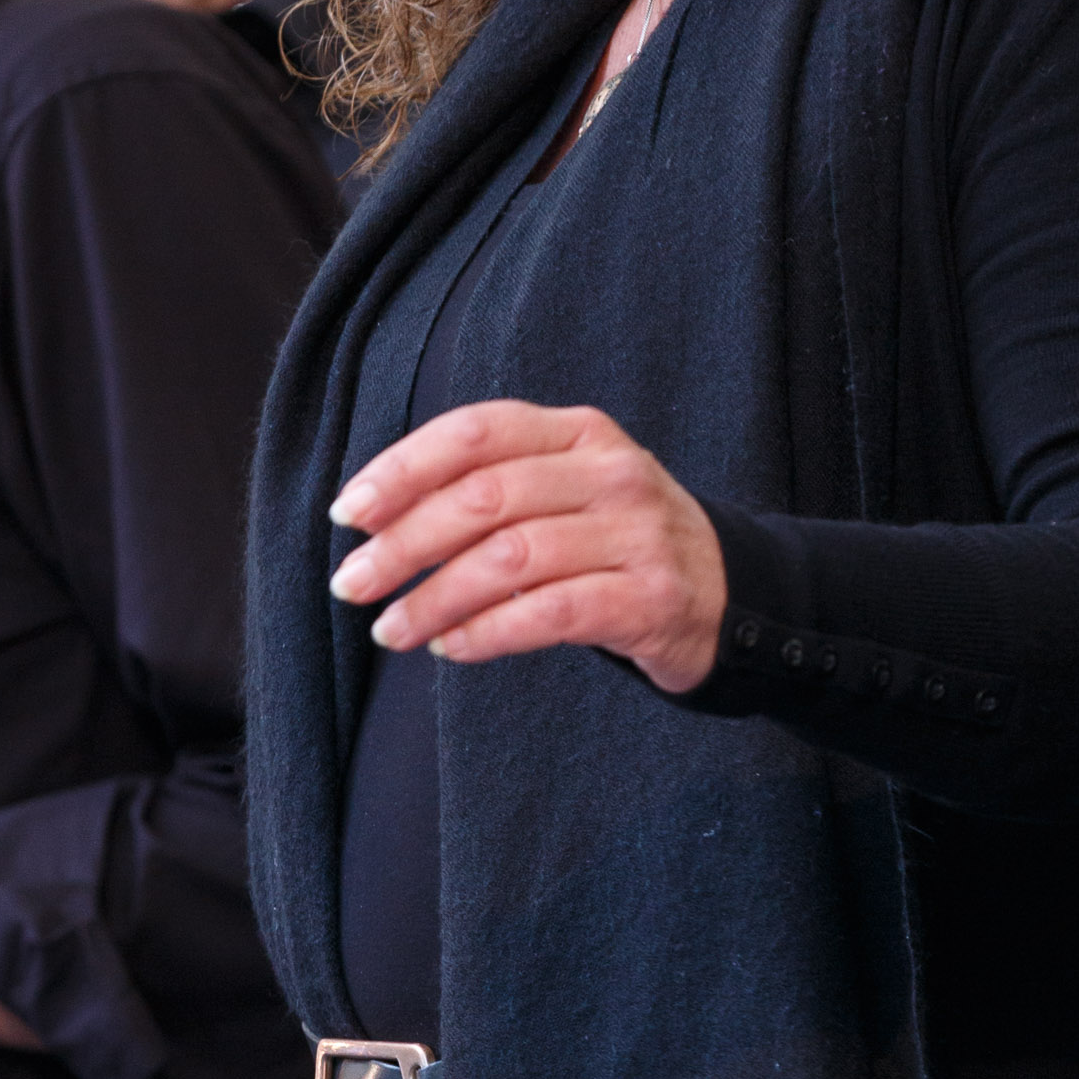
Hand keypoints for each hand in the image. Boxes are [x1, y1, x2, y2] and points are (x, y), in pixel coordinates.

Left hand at [328, 400, 727, 696]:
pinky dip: (487, 632)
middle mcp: (611, 473)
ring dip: (435, 598)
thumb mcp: (566, 489)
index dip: (404, 468)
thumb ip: (491, 486)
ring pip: (511, 559)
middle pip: (485, 497)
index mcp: (580, 432)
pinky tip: (451, 646)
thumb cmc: (615, 541)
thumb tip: (376, 516)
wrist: (729, 592)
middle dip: (404, 542)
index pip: (478, 431)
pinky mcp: (650, 598)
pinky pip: (549, 613)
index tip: (349, 512)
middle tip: (352, 583)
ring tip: (391, 629)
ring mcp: (637, 534)